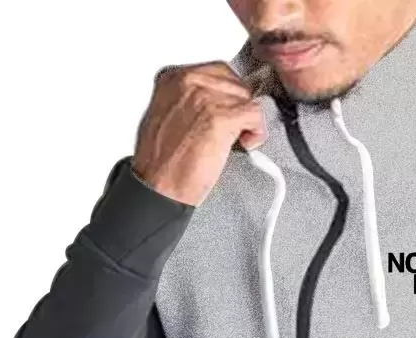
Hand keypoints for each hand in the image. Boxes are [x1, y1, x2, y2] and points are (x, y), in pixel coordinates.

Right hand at [131, 62, 267, 206]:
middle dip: (239, 107)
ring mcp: (205, 98)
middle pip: (235, 83)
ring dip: (247, 121)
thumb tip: (217, 101)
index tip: (229, 112)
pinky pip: (255, 114)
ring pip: (246, 97)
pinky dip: (257, 132)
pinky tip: (245, 144)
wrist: (159, 187)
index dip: (229, 96)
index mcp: (173, 78)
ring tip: (234, 141)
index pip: (218, 72)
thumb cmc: (162, 162)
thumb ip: (190, 101)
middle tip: (232, 131)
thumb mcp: (168, 116)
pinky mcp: (220, 118)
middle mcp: (189, 82)